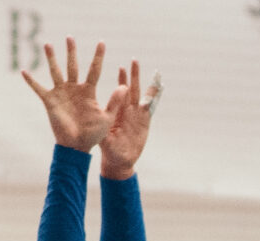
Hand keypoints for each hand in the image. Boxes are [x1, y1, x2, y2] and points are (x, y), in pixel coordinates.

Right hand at [21, 38, 112, 153]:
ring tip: (48, 44)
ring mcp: (61, 94)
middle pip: (73, 65)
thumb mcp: (107, 118)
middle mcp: (74, 89)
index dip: (98, 56)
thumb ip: (115, 102)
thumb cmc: (93, 134)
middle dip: (71, 51)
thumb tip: (125, 86)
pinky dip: (31, 81)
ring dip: (51, 58)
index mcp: (89, 91)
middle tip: (70, 37)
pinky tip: (23, 70)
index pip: (94, 70)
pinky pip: (38, 88)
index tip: (102, 42)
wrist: (77, 147)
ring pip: (56, 71)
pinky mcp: (50, 101)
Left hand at [97, 59, 158, 179]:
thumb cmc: (109, 150)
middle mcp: (127, 110)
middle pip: (132, 88)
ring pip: (142, 95)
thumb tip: (98, 119)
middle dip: (133, 75)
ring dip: (147, 84)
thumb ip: (103, 128)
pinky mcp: (145, 122)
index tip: (121, 67)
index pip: (120, 92)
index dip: (122, 80)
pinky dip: (156, 97)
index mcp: (117, 112)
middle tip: (134, 60)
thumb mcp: (104, 138)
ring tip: (153, 72)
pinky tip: (160, 87)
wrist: (119, 161)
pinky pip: (151, 107)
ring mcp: (137, 115)